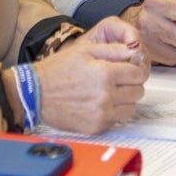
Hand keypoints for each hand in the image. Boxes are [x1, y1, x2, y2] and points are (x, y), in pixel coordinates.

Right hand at [34, 16, 149, 134]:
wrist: (36, 93)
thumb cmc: (58, 70)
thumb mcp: (85, 50)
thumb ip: (114, 50)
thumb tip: (135, 48)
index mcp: (105, 74)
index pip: (139, 74)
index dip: (135, 69)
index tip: (129, 69)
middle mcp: (106, 96)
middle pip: (138, 92)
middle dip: (131, 84)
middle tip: (118, 80)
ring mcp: (101, 114)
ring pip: (131, 108)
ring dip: (125, 100)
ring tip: (109, 92)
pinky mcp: (96, 127)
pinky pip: (117, 120)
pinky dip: (113, 112)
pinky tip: (99, 103)